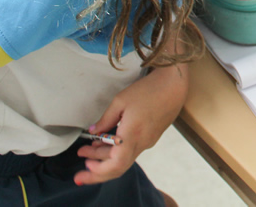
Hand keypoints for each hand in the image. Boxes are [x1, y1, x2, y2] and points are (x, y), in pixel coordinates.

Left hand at [74, 63, 187, 185]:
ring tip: (88, 150)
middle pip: (118, 167)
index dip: (97, 172)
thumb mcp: (120, 101)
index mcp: (133, 135)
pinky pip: (131, 149)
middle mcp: (142, 142)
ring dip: (105, 158)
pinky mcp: (152, 136)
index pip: (115, 165)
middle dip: (97, 172)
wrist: (174, 84)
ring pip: (124, 158)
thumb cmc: (149, 89)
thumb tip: (94, 131)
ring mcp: (148, 140)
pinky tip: (106, 142)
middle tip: (80, 172)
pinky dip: (116, 150)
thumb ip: (105, 120)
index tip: (83, 170)